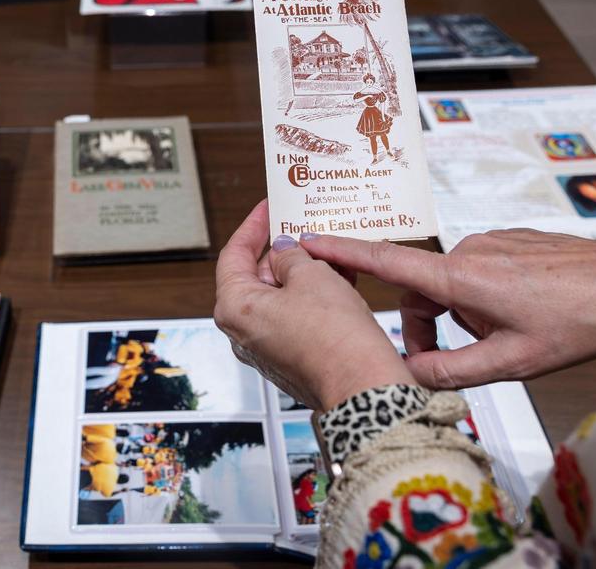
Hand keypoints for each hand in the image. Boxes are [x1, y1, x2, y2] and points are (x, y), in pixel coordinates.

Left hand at [214, 200, 416, 410]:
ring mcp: (265, 347)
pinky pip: (293, 317)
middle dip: (282, 252)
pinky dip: (311, 296)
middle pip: (255, 277)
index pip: (233, 255)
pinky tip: (336, 279)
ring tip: (327, 253)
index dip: (252, 227)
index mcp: (235, 307)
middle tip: (303, 229)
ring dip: (302, 273)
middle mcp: (242, 331)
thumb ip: (291, 256)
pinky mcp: (288, 358)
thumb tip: (284, 251)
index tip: (267, 209)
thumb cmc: (333, 336)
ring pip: (278, 297)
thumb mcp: (311, 276)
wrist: (362, 386)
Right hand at [301, 229, 595, 388]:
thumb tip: (406, 378)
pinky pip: (476, 271)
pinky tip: (516, 317)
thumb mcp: (510, 363)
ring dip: (457, 314)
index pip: (384, 261)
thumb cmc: (580, 323)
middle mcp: (470, 252)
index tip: (307, 242)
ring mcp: (492, 244)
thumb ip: (449, 372)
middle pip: (418, 288)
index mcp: (460, 278)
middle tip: (446, 358)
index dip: (340, 252)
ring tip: (498, 338)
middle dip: (423, 324)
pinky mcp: (511, 243)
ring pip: (450, 283)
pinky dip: (480, 299)